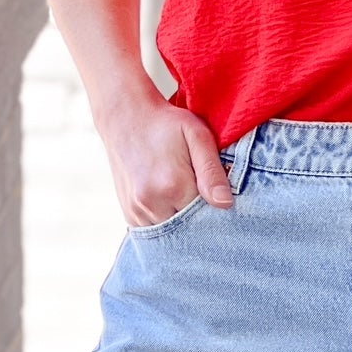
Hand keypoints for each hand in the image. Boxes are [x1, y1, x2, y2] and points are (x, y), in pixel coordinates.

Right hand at [95, 85, 234, 227]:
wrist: (126, 118)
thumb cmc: (166, 124)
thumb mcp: (197, 136)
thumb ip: (211, 171)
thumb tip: (226, 203)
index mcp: (173, 185)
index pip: (207, 217)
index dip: (218, 210)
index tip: (221, 198)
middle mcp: (151, 203)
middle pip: (189, 229)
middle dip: (201, 220)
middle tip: (205, 197)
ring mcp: (136, 211)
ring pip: (172, 234)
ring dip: (183, 223)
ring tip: (185, 196)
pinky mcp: (129, 214)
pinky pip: (155, 231)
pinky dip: (167, 222)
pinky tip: (171, 202)